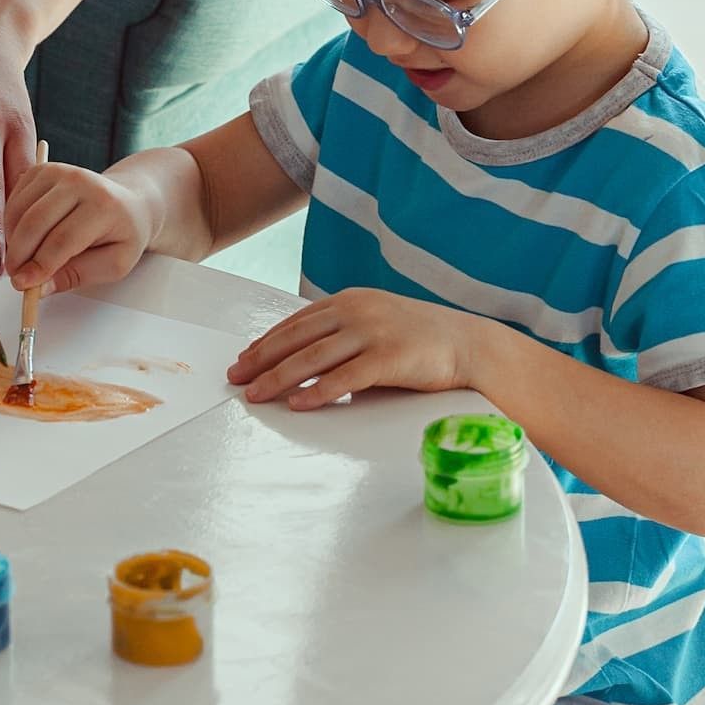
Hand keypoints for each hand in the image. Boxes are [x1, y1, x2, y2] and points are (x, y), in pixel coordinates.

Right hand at [7, 164, 154, 294]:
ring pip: (20, 211)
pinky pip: (15, 200)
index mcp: (103, 206)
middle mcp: (79, 182)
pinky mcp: (42, 170)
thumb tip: (40, 288)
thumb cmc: (124, 233)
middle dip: (19, 255)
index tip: (25, 284)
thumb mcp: (113, 264)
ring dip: (13, 241)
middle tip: (16, 277)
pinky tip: (23, 239)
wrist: (130, 202)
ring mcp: (58, 172)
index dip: (39, 266)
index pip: (62, 240)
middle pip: (35, 222)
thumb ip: (76, 276)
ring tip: (20, 260)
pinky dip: (11, 224)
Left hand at [228, 289, 478, 408]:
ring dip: (280, 377)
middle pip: (297, 338)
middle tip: (237, 378)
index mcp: (348, 300)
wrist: (468, 343)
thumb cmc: (417, 339)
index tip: (244, 360)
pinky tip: (298, 403)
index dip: (267, 342)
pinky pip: (346, 378)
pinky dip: (319, 391)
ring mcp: (373, 332)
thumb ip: (340, 335)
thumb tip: (300, 360)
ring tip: (256, 394)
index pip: (296, 322)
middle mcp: (356, 311)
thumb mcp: (373, 324)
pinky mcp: (390, 358)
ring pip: (314, 357)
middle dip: (262, 359)